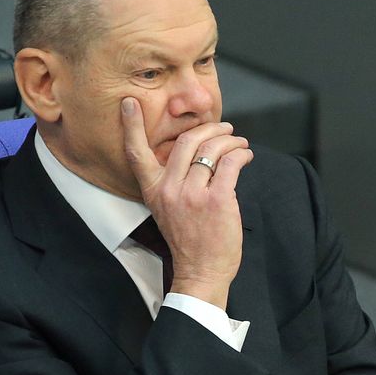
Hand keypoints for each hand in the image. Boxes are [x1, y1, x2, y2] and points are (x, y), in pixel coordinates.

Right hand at [121, 97, 253, 307]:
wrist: (201, 272)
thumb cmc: (189, 240)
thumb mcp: (168, 209)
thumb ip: (174, 182)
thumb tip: (197, 150)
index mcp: (153, 190)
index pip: (136, 153)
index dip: (131, 126)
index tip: (129, 102)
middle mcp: (169, 190)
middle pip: (186, 141)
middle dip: (209, 128)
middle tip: (225, 128)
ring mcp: (193, 195)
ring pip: (212, 149)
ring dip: (231, 140)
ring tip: (240, 143)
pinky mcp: (217, 200)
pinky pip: (231, 163)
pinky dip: (242, 154)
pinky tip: (246, 155)